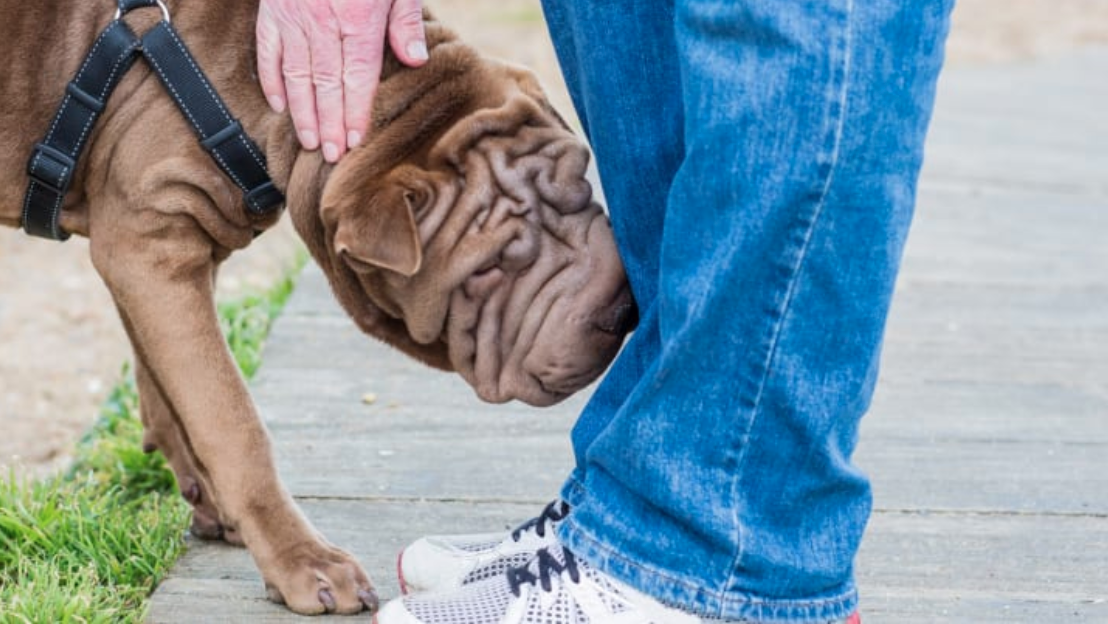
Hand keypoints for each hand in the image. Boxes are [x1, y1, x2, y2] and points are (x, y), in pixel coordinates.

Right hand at [256, 0, 427, 162]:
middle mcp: (322, 22)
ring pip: (295, 74)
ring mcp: (293, 17)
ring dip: (302, 112)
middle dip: (329, 124)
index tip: (354, 143)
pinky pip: (268, 51)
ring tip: (308, 142)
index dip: (356, 113)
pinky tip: (280, 106)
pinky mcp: (272, 10)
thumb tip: (416, 61)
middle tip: (330, 156)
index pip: (358, 78)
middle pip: (326, 84)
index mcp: (358, 19)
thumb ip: (404, 21)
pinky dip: (272, 80)